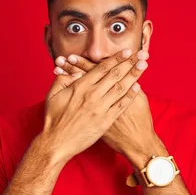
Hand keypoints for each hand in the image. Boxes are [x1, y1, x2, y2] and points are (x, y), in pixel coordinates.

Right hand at [42, 48, 147, 162]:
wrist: (57, 143)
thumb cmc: (53, 119)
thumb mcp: (53, 95)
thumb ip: (62, 80)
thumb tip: (72, 70)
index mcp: (80, 87)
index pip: (102, 68)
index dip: (116, 58)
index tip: (126, 51)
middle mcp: (92, 95)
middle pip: (115, 75)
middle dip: (129, 63)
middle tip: (140, 54)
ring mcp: (100, 108)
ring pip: (121, 88)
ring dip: (133, 75)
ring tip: (143, 66)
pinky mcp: (105, 121)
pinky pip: (121, 105)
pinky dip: (130, 95)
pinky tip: (138, 87)